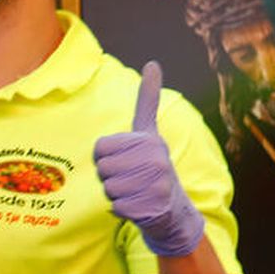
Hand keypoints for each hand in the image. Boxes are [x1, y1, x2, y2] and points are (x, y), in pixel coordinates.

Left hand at [94, 61, 203, 256]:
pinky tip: (138, 206)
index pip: (101, 147)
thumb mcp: (150, 132)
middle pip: (102, 168)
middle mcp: (156, 158)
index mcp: (150, 139)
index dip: (105, 156)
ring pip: (107, 188)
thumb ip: (148, 100)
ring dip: (115, 194)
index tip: (125, 158)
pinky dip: (121, 210)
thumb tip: (153, 63)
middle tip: (131, 179)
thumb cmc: (152, 168)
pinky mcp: (152, 206)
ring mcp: (156, 183)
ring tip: (135, 191)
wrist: (173, 211)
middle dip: (110, 177)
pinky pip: (114, 206)